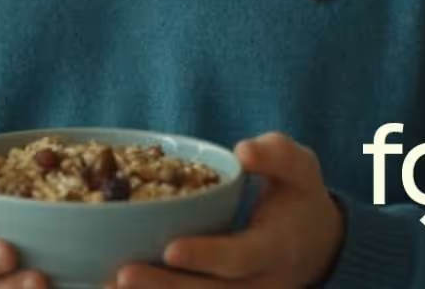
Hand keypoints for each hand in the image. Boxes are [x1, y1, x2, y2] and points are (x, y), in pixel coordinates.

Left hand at [107, 134, 344, 288]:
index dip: (207, 255)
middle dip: (165, 287)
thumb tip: (245, 150)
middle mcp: (259, 284)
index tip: (171, 248)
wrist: (315, 247)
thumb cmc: (298, 199)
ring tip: (108, 286)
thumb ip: (277, 155)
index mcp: (276, 249)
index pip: (241, 258)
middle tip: (121, 275)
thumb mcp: (301, 169)